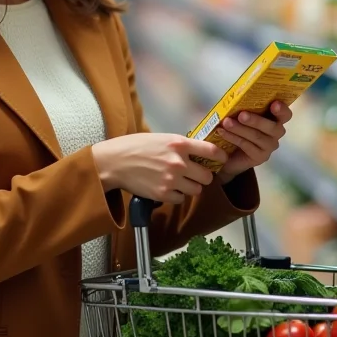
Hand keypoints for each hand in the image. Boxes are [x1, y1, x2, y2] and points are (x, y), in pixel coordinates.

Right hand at [91, 132, 226, 204]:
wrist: (115, 162)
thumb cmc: (135, 146)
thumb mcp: (161, 138)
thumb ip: (180, 145)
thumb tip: (198, 152)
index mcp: (179, 144)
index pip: (212, 151)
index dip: (220, 157)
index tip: (222, 160)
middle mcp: (179, 162)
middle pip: (207, 176)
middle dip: (202, 176)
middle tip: (194, 174)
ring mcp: (172, 179)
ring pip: (196, 190)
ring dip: (190, 187)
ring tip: (178, 180)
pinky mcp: (163, 194)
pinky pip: (180, 198)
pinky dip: (176, 195)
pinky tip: (166, 187)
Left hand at [215, 101, 291, 184]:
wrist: (229, 154)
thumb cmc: (238, 128)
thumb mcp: (240, 115)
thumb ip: (243, 108)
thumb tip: (233, 99)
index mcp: (274, 119)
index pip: (285, 115)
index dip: (282, 109)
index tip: (274, 104)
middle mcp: (276, 133)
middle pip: (272, 127)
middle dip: (256, 120)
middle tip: (241, 115)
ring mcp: (269, 146)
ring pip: (257, 136)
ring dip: (240, 128)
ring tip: (226, 122)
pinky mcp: (260, 157)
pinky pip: (247, 145)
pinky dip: (233, 137)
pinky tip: (222, 132)